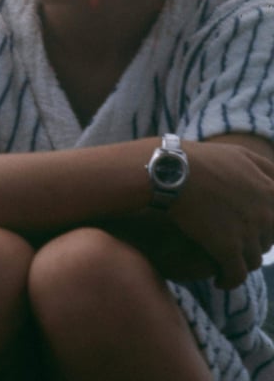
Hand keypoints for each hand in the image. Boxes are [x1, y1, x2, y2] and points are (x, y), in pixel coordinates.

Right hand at [170, 138, 273, 288]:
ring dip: (241, 263)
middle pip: (268, 241)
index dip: (266, 227)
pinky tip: (219, 281)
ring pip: (254, 260)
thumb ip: (267, 169)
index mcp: (271, 192)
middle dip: (253, 244)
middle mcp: (265, 215)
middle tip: (234, 244)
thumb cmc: (201, 160)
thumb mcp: (241, 154)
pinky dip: (229, 281)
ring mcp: (247, 233)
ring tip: (225, 263)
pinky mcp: (226, 248)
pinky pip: (236, 275)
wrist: (170, 171)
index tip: (251, 229)